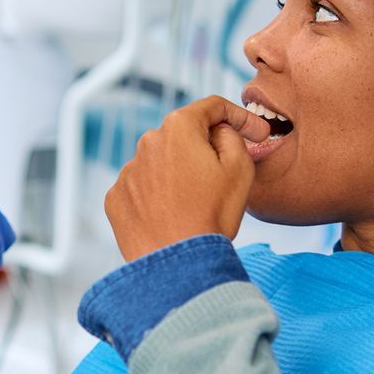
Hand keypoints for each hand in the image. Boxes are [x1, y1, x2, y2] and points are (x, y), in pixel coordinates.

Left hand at [103, 97, 271, 261]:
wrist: (177, 265)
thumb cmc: (211, 216)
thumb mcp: (240, 168)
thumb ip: (232, 135)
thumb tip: (219, 131)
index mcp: (179, 127)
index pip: (213, 107)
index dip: (240, 116)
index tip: (256, 132)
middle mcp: (147, 142)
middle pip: (184, 136)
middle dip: (205, 149)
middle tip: (225, 176)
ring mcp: (128, 171)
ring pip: (162, 163)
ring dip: (179, 174)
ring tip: (196, 205)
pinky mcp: (116, 197)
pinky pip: (143, 188)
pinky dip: (158, 196)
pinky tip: (173, 216)